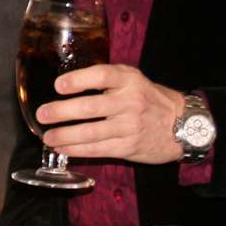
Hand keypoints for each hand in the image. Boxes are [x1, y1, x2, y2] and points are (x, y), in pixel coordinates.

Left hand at [37, 63, 183, 164]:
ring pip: (90, 133)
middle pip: (90, 107)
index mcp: (128, 80)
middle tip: (42, 114)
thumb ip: (105, 79)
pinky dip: (76, 150)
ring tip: (47, 136)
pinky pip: (97, 149)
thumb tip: (64, 83)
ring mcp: (129, 126)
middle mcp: (130, 102)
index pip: (101, 75)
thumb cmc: (149, 98)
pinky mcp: (128, 146)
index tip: (58, 85)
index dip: (78, 80)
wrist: (182, 125)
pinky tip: (62, 148)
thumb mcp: (133, 80)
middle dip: (61, 112)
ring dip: (64, 135)